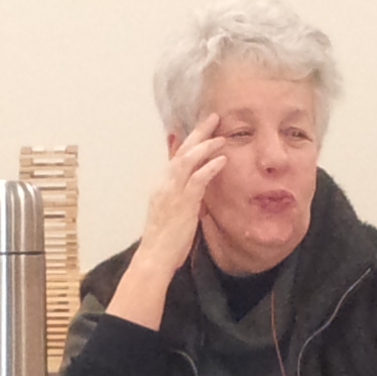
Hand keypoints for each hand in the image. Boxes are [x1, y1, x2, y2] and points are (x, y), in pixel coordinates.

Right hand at [138, 114, 228, 272]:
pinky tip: (222, 160)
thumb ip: (183, 197)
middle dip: (198, 133)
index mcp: (162, 186)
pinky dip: (209, 167)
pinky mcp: (182, 204)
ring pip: (188, 160)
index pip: (175, 157)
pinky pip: (197, 180)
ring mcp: (172, 193)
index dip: (189, 141)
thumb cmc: (165, 241)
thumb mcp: (172, 213)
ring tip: (221, 137)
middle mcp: (165, 185)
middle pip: (181, 151)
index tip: (203, 129)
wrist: (154, 257)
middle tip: (214, 118)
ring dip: (205, 146)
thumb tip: (196, 189)